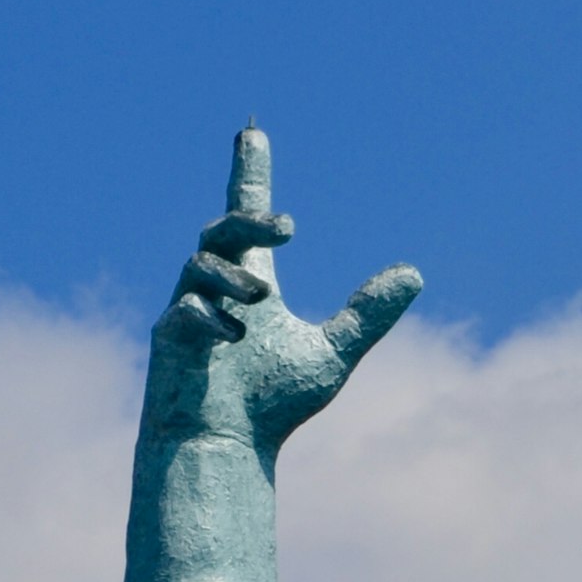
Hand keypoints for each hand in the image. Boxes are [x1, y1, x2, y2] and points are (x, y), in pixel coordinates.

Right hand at [147, 125, 423, 449]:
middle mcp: (214, 287)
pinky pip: (184, 310)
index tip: (253, 131)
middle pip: (221, 228)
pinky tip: (236, 339)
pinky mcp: (167, 338)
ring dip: (234, 276)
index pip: (246, 215)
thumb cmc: (271, 406)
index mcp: (249, 280)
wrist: (226, 450)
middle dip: (249, 218)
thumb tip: (415, 274)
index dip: (250, 173)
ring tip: (262, 299)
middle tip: (289, 228)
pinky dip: (212, 319)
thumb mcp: (332, 354)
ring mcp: (186, 309)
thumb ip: (367, 315)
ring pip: (199, 265)